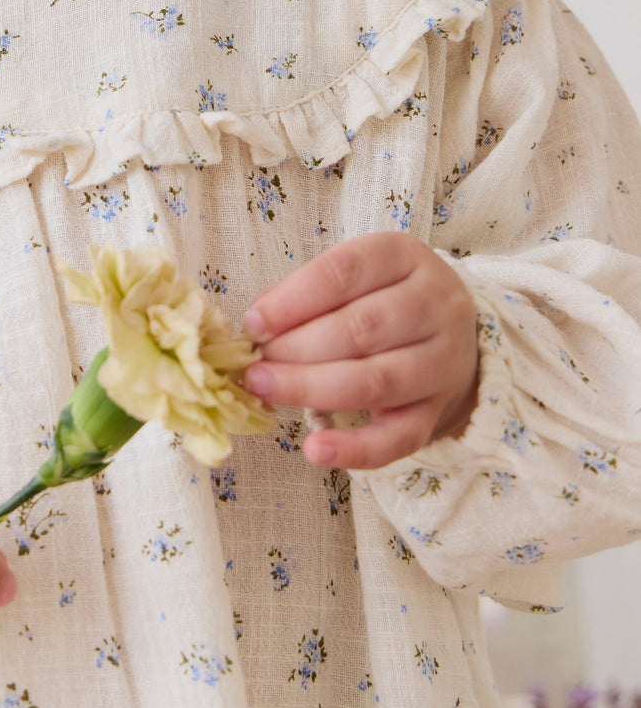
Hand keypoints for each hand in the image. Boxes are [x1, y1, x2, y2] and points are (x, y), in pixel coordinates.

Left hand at [241, 233, 479, 470]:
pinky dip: (355, 449)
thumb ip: (304, 293)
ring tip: (266, 389)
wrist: (452, 336)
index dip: (294, 299)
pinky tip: (315, 450)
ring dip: (311, 388)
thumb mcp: (354, 276)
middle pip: (360, 328)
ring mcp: (441, 361)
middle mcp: (433, 304)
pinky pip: (398, 438)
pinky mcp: (437, 411)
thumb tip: (257, 323)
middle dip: (296, 348)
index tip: (254, 323)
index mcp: (404, 257)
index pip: (345, 272)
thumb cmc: (384, 298)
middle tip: (255, 364)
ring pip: (376, 381)